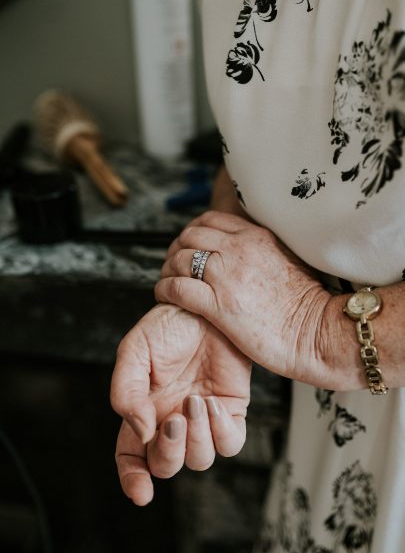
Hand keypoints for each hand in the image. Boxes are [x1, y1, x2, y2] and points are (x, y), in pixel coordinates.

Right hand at [110, 303, 250, 504]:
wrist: (205, 305)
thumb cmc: (167, 326)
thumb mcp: (134, 351)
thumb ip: (126, 392)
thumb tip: (141, 432)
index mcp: (143, 412)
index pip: (132, 458)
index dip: (133, 480)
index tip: (141, 493)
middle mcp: (171, 421)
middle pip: (166, 465)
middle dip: (169, 453)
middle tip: (174, 420)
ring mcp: (202, 419)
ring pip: (200, 458)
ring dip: (197, 437)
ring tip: (196, 400)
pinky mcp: (230, 410)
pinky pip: (230, 443)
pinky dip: (222, 431)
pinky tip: (213, 402)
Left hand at [155, 210, 337, 388]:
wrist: (319, 332)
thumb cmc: (307, 303)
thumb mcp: (287, 259)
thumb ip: (262, 249)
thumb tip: (243, 251)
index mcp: (256, 236)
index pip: (210, 220)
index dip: (193, 232)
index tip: (190, 246)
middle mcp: (239, 250)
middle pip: (189, 236)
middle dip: (176, 249)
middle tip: (174, 265)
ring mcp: (227, 276)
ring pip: (179, 259)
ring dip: (167, 269)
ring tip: (168, 281)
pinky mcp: (218, 305)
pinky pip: (177, 288)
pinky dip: (164, 289)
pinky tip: (165, 296)